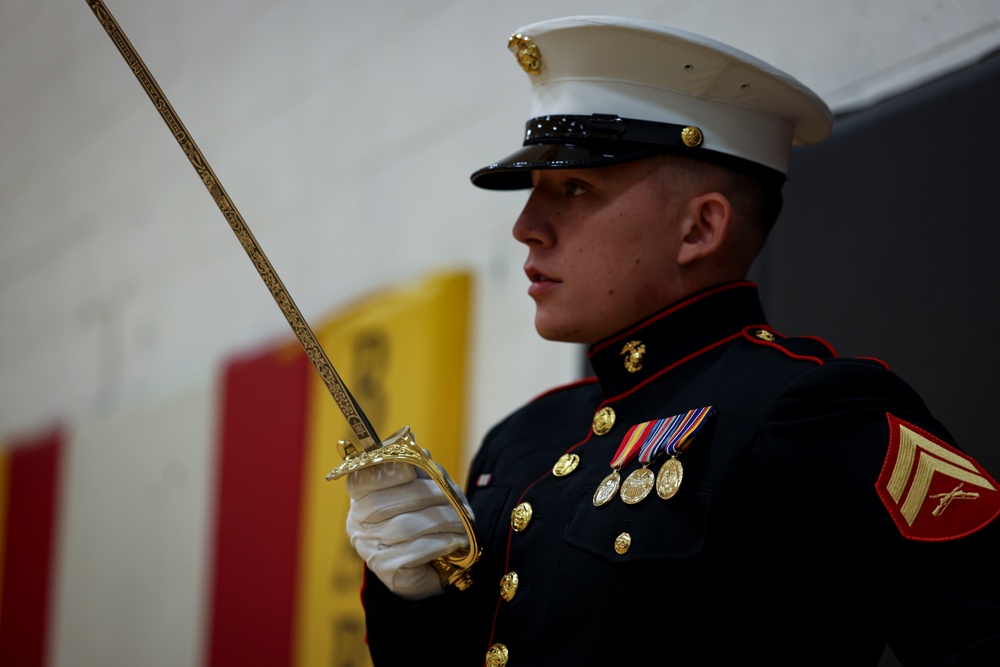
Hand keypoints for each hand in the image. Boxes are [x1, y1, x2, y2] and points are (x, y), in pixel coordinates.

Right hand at [346, 455, 471, 600]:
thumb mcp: (421, 491)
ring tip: (462, 521)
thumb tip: (421, 452)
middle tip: (456, 498)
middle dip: (429, 495)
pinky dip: (441, 543)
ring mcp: (369, 549)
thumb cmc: (421, 522)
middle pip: (387, 502)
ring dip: (442, 520)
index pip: (361, 480)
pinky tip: (456, 541)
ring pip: (405, 526)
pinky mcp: (387, 570)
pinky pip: (416, 551)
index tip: (411, 470)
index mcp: (361, 498)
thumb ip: (419, 472)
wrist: (426, 569)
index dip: (385, 473)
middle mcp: (358, 524)